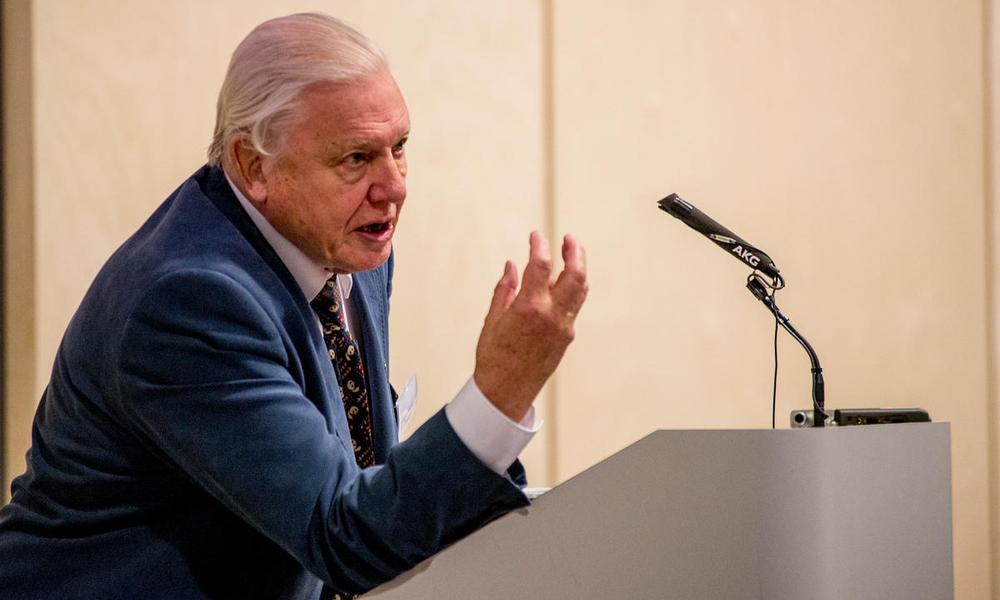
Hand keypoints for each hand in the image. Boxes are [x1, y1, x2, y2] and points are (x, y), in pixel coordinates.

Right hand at [474, 231, 588, 421]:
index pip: (541, 265)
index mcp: (529, 308)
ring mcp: (563, 327)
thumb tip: (512, 265)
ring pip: (580, 290)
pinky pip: (574, 306)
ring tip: (572, 255)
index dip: (540, 245)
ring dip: (578, 269)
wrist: (506, 392)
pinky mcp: (567, 337)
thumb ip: (505, 289)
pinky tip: (563, 282)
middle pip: (575, 274)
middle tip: (569, 239)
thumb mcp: (492, 319)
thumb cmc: (493, 358)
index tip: (536, 236)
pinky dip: (572, 289)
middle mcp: (551, 315)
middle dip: (575, 252)